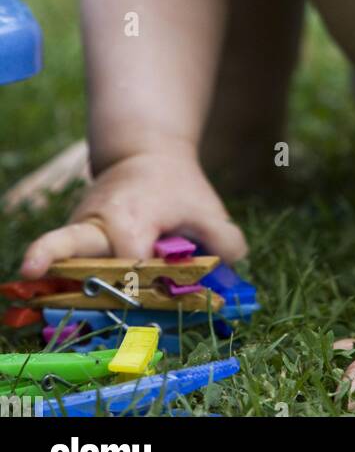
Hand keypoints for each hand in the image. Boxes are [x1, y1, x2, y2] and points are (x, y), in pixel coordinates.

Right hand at [19, 144, 247, 274]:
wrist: (145, 154)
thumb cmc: (177, 186)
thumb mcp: (206, 208)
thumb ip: (224, 243)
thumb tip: (229, 278)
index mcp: (133, 219)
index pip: (131, 262)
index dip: (142, 286)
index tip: (149, 297)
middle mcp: (98, 224)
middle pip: (71, 244)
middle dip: (55, 258)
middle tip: (32, 268)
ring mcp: (80, 230)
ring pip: (64, 257)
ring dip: (54, 276)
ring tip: (29, 279)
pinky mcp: (74, 237)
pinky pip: (68, 260)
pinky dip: (62, 276)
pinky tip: (49, 293)